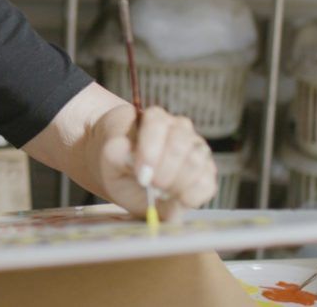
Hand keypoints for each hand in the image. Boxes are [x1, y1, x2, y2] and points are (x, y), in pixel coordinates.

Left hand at [97, 106, 216, 221]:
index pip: (157, 124)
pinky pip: (207, 183)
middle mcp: (180, 129)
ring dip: (177, 183)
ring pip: (196, 162)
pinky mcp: (206, 171)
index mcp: (154, 117)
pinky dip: (192, 195)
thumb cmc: (119, 163)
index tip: (141, 174)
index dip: (150, 151)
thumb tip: (124, 150)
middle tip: (152, 185)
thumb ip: (114, 153)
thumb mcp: (109, 159)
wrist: (128, 176)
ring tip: (160, 192)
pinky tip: (176, 199)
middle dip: (165, 170)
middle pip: (180, 144)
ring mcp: (196, 149)